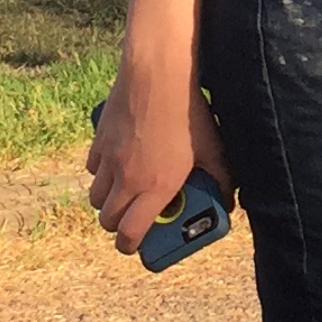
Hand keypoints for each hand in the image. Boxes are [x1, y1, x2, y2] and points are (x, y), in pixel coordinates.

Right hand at [86, 73, 232, 257]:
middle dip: (118, 226)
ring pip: (96, 197)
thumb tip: (230, 203)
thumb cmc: (188, 113)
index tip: (136, 245)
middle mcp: (127, 179)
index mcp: (155, 188)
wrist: (157, 75)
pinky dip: (99, 173)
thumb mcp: (213, 149)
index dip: (130, 246)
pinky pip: (91, 169)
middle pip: (107, 221)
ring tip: (123, 193)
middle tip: (132, 218)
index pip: (129, 234)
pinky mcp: (99, 140)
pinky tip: (115, 164)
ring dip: (107, 202)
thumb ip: (222, 180)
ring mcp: (109, 159)